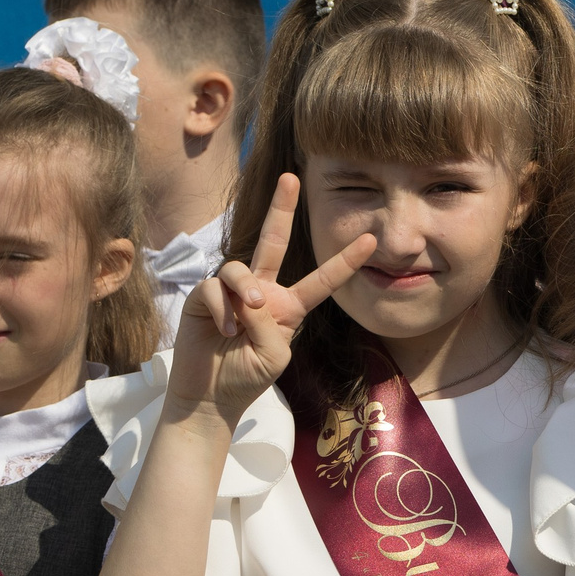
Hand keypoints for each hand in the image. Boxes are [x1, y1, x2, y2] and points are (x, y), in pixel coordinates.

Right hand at [166, 173, 374, 424]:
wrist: (211, 397)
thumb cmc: (247, 377)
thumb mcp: (275, 355)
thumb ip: (269, 322)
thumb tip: (248, 295)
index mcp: (288, 307)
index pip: (321, 281)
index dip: (345, 261)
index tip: (371, 239)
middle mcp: (262, 292)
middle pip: (273, 242)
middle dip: (281, 208)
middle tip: (291, 178)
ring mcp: (232, 292)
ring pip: (239, 268)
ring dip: (246, 289)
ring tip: (247, 314)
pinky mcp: (203, 296)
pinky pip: (215, 288)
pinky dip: (222, 310)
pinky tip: (224, 331)